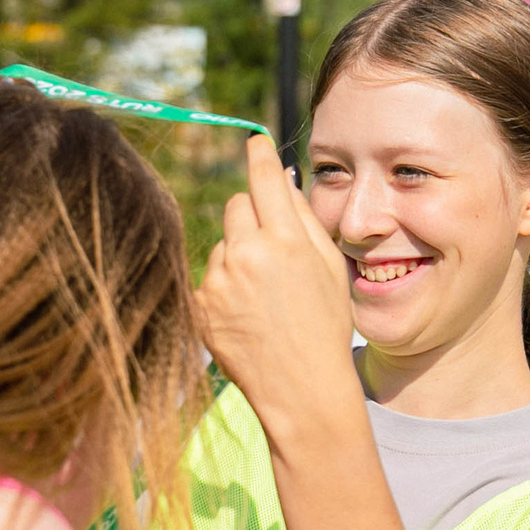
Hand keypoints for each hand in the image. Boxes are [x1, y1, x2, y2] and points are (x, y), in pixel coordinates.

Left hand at [196, 137, 361, 434]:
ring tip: (264, 296)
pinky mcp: (200, 305)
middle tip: (272, 245)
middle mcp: (246, 254)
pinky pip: (210, 277)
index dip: (259, 155)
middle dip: (250, 214)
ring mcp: (218, 281)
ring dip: (238, 256)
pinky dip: (225, 288)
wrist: (302, 388)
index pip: (263, 178)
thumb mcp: (329, 267)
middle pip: (235, 204)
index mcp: (284, 240)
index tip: (254, 141)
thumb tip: (281, 178)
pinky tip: (248, 315)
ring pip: (222, 244)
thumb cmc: (324, 326)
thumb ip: (302, 218)